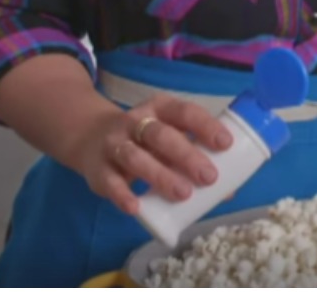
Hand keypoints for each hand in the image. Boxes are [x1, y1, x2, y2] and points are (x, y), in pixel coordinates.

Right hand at [62, 94, 232, 214]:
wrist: (89, 136)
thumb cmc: (144, 139)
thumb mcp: (167, 135)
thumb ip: (193, 155)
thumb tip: (227, 191)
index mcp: (160, 108)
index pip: (185, 112)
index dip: (205, 126)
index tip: (225, 143)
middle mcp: (136, 121)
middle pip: (161, 135)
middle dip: (186, 155)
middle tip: (209, 176)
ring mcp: (114, 143)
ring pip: (135, 157)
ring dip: (160, 175)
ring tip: (183, 194)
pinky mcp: (97, 168)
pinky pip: (109, 180)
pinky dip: (122, 194)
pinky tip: (136, 207)